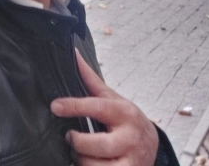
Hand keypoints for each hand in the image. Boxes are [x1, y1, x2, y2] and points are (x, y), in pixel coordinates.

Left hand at [50, 50, 158, 164]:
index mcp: (124, 112)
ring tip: (79, 153)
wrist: (153, 145)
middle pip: (97, 144)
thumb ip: (91, 79)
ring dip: (81, 160)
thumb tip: (73, 53)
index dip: (74, 106)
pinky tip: (87, 164)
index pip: (96, 107)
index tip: (55, 106)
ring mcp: (131, 162)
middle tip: (70, 136)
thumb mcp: (113, 98)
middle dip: (78, 142)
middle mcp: (130, 138)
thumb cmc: (126, 119)